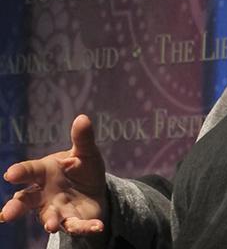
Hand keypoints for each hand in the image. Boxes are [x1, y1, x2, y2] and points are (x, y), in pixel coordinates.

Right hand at [1, 114, 106, 235]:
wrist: (96, 189)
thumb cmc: (81, 168)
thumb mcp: (85, 151)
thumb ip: (82, 138)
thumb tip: (82, 118)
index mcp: (45, 172)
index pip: (29, 171)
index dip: (20, 172)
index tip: (10, 174)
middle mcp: (45, 194)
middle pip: (26, 201)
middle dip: (16, 207)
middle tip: (6, 214)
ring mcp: (57, 209)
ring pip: (48, 218)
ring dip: (49, 222)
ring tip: (51, 226)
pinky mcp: (73, 220)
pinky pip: (77, 226)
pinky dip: (85, 227)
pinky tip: (97, 227)